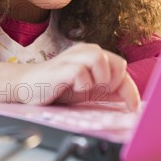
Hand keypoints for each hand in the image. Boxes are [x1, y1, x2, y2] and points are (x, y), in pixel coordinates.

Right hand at [0, 43, 139, 111]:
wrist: (27, 87)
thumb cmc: (58, 87)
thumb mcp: (88, 90)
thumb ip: (108, 90)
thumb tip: (130, 99)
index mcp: (94, 55)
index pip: (122, 68)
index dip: (130, 90)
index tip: (133, 108)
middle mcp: (85, 51)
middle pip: (117, 62)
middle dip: (114, 83)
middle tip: (101, 94)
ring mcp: (71, 57)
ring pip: (100, 59)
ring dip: (100, 80)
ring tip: (88, 90)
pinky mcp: (60, 68)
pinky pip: (80, 71)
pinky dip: (83, 84)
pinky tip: (74, 89)